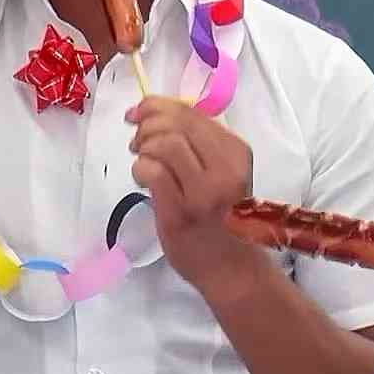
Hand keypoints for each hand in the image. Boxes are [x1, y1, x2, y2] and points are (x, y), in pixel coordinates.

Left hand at [126, 96, 259, 295]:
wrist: (231, 268)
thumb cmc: (223, 219)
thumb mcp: (224, 173)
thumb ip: (200, 145)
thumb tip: (156, 114)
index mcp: (236, 152)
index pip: (192, 113)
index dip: (158, 105)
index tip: (139, 112)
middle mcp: (225, 168)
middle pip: (177, 124)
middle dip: (148, 123)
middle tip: (137, 140)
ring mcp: (204, 191)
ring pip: (165, 144)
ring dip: (144, 146)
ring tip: (140, 159)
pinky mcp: (181, 212)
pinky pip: (153, 172)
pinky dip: (140, 168)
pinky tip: (143, 179)